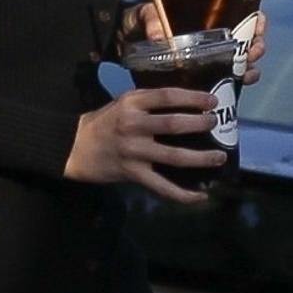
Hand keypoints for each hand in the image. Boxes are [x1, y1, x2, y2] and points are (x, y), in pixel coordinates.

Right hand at [65, 85, 226, 202]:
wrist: (73, 147)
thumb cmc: (103, 123)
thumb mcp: (123, 103)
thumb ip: (149, 103)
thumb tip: (187, 104)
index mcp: (132, 103)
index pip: (167, 96)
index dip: (192, 97)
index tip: (212, 101)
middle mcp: (133, 125)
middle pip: (173, 124)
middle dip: (200, 124)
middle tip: (215, 124)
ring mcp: (134, 151)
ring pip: (174, 156)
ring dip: (200, 158)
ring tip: (219, 158)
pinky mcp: (133, 173)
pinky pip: (162, 186)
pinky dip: (183, 194)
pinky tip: (201, 196)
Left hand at [127, 0, 263, 82]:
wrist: (119, 46)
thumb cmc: (133, 23)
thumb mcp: (140, 14)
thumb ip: (149, 18)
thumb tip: (159, 36)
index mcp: (203, 16)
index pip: (240, 14)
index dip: (255, 21)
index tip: (257, 27)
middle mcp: (211, 36)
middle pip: (247, 40)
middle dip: (256, 47)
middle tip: (252, 53)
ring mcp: (207, 58)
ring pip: (240, 62)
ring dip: (250, 67)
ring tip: (246, 72)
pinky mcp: (199, 78)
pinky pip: (224, 83)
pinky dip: (235, 86)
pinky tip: (237, 88)